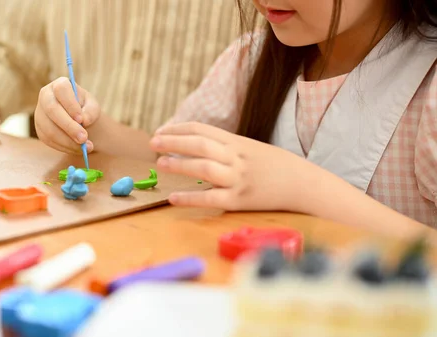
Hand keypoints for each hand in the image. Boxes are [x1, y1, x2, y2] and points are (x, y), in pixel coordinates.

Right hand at [34, 77, 99, 153]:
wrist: (79, 120)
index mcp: (59, 85)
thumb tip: (84, 121)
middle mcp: (46, 97)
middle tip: (84, 138)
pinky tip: (77, 149)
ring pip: (49, 129)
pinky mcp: (40, 130)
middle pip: (52, 110)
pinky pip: (49, 140)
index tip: (81, 119)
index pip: (61, 90)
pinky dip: (65, 147)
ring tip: (85, 147)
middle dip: (69, 127)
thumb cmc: (85, 109)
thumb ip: (91, 111)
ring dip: (68, 141)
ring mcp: (40, 114)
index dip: (70, 104)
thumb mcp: (92, 107)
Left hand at [150, 122, 314, 212]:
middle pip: (200, 145)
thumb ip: (225, 147)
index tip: (161, 131)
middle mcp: (236, 158)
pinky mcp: (240, 200)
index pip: (203, 130)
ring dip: (179, 164)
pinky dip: (190, 198)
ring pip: (204, 168)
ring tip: (160, 163)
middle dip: (173, 142)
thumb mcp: (250, 148)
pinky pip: (211, 198)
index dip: (179, 129)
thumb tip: (194, 146)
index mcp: (237, 142)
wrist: (303, 184)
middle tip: (153, 143)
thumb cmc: (274, 166)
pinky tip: (174, 198)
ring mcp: (238, 179)